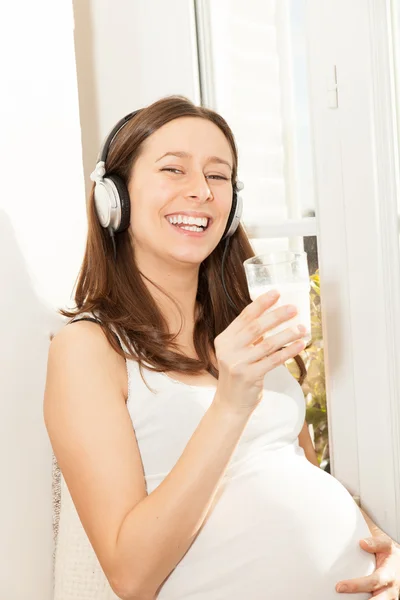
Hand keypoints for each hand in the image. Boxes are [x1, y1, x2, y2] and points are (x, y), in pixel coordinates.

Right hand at [213, 290, 305, 414]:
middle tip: (293, 308)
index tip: (276, 293)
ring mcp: (238, 363)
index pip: (244, 316)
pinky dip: (288, 351)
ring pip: (267, 344)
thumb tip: (275, 317)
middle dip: (277, 316)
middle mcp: (228, 349)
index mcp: (224, 339)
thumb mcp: (238, 353)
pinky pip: (273, 360)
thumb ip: (250, 337)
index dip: (261, 303)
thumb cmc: (238, 375)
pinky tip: (300, 345)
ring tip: (301, 328)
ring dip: (287, 334)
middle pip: (256, 327)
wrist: (230, 404)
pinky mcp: (249, 376)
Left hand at [336, 535, 399, 597]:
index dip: (356, 586)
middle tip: (342, 594)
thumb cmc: (392, 555)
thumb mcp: (386, 545)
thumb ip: (375, 543)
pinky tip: (352, 599)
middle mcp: (390, 589)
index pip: (372, 582)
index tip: (340, 586)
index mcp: (389, 575)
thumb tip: (362, 543)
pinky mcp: (385, 599)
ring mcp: (389, 597)